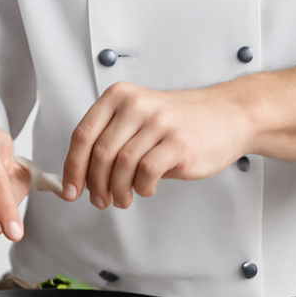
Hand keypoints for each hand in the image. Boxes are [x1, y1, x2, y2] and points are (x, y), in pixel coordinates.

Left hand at [61, 81, 251, 208]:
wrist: (227, 115)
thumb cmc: (180, 121)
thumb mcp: (139, 117)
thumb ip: (112, 139)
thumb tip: (81, 175)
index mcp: (118, 96)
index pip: (82, 134)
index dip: (72, 166)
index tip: (69, 189)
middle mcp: (135, 105)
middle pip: (99, 152)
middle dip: (94, 184)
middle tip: (99, 200)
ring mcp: (158, 122)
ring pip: (121, 165)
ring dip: (117, 190)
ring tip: (122, 199)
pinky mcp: (178, 143)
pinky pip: (146, 172)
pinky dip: (141, 188)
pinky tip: (146, 189)